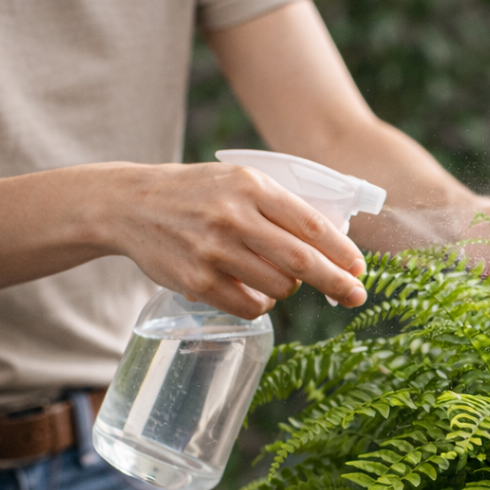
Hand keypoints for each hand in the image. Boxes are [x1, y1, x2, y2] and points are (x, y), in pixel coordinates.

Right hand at [104, 162, 368, 317]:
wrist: (129, 205)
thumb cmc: (197, 194)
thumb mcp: (238, 182)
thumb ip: (281, 207)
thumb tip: (335, 246)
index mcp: (251, 186)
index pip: (311, 224)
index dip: (341, 251)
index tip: (359, 269)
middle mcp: (233, 217)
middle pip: (302, 262)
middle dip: (337, 283)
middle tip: (357, 297)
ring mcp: (214, 252)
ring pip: (279, 288)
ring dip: (289, 290)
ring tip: (275, 277)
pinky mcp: (199, 282)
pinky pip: (251, 307)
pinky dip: (260, 304)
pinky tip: (251, 289)